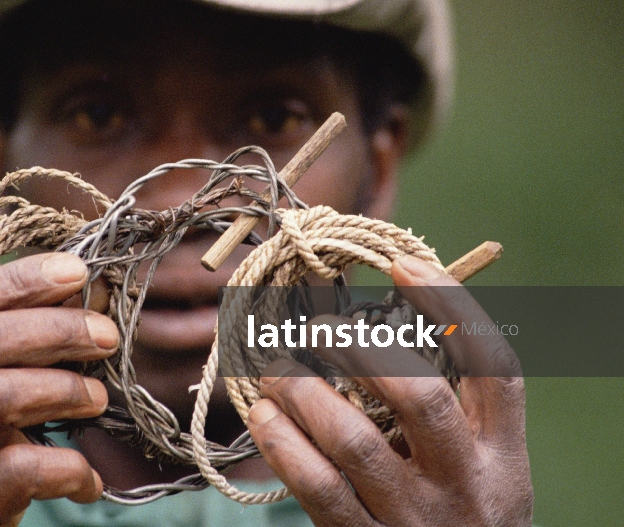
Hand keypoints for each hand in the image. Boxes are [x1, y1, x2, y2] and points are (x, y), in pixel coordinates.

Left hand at [246, 254, 532, 525]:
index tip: (401, 263)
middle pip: (420, 398)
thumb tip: (370, 323)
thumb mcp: (478, 466)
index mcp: (502, 455)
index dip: (451, 306)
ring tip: (275, 368)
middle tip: (317, 328)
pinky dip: (283, 444)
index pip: (494, 367)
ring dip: (305, 393)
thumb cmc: (459, 514)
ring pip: (355, 442)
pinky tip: (263, 415)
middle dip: (361, 350)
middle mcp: (466, 484)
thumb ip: (446, 407)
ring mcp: (415, 519)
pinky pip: (319, 488)